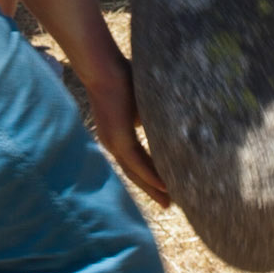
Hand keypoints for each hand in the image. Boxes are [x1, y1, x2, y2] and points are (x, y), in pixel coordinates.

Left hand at [86, 58, 170, 208]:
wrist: (104, 68)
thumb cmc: (122, 78)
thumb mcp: (142, 104)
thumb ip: (150, 118)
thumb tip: (168, 125)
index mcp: (118, 136)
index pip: (136, 162)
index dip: (151, 175)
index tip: (167, 187)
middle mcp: (113, 143)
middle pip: (135, 173)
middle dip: (152, 190)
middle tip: (169, 204)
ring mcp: (114, 143)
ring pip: (136, 172)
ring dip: (153, 188)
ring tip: (170, 201)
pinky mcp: (118, 139)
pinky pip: (137, 163)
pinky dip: (150, 176)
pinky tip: (163, 186)